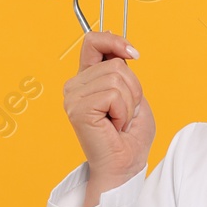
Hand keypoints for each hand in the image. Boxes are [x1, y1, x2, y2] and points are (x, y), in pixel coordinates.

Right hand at [63, 30, 154, 205]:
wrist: (124, 166)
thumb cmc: (129, 137)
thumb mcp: (132, 95)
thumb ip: (123, 72)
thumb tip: (122, 51)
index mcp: (86, 80)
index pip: (93, 41)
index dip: (114, 40)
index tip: (133, 54)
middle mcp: (74, 86)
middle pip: (115, 63)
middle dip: (132, 89)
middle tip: (124, 113)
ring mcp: (73, 97)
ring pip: (116, 77)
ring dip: (129, 102)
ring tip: (119, 121)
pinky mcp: (78, 109)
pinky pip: (113, 94)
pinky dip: (123, 112)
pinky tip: (114, 126)